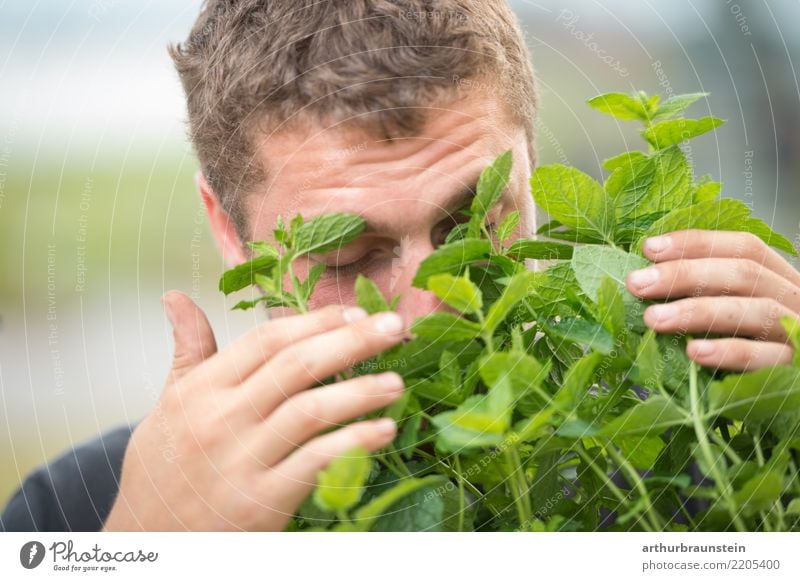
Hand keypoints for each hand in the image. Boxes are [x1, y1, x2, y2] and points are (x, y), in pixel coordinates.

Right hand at [103, 291, 406, 530]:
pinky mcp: (260, 502)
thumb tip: (176, 297)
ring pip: (310, 411)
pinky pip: (315, 463)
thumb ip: (188, 351)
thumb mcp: (168, 404)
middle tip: (394, 327)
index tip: (354, 312)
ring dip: (360, 392)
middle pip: (297, 366)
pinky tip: (383, 431)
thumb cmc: (164, 467)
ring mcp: (241, 461)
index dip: (315, 322)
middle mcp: (221, 418)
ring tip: (397, 381)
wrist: (146, 539)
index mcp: (202, 389)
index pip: (267, 341)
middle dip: (351, 341)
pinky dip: (353, 444)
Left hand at [626, 229, 799, 371]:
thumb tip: (650, 282)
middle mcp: (796, 299)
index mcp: (782, 280)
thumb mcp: (742, 315)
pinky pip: (767, 358)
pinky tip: (694, 353)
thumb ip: (711, 295)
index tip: (650, 248)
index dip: (697, 244)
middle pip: (744, 274)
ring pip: (756, 311)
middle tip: (637, 283)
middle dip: (685, 275)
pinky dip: (729, 352)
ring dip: (699, 312)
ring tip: (654, 318)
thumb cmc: (762, 351)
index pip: (744, 248)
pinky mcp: (798, 368)